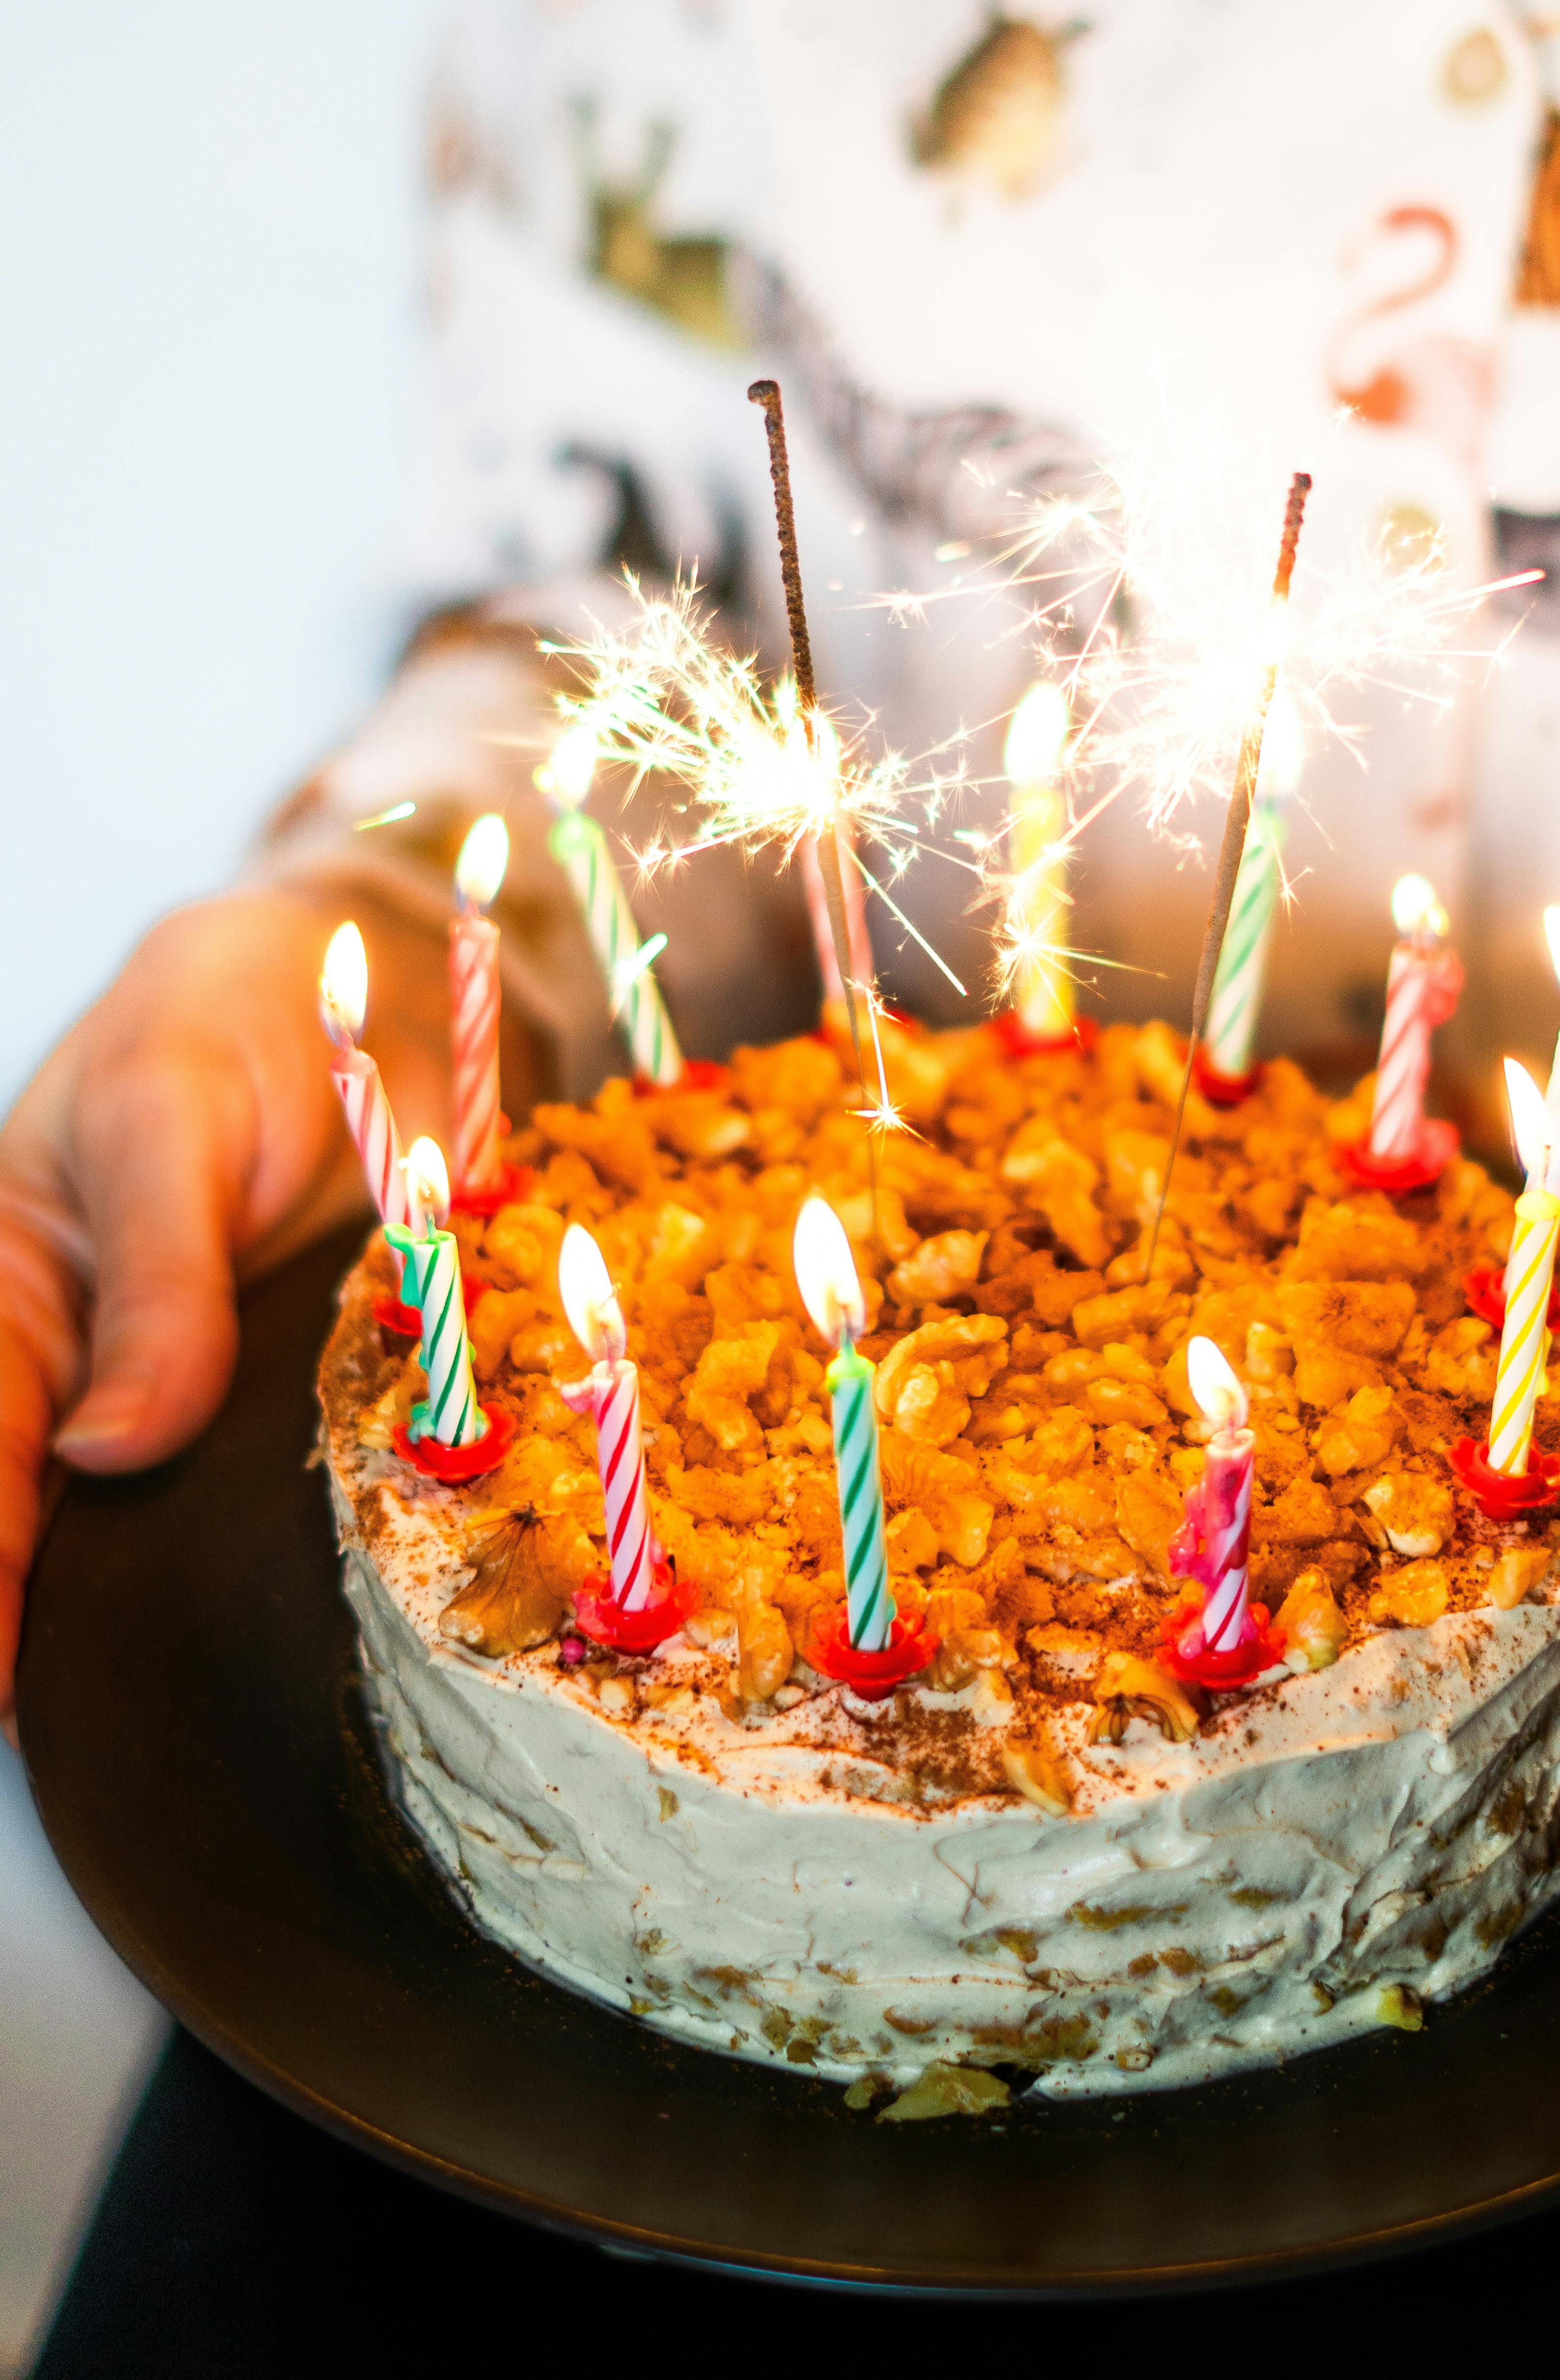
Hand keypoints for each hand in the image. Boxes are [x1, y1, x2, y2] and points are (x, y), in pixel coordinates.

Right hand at [0, 892, 455, 1722]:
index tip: (0, 1694)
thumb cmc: (225, 1023)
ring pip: (113, 1540)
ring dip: (114, 1634)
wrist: (352, 983)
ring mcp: (161, 1395)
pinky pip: (227, 1504)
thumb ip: (155, 1279)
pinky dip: (228, 1579)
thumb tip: (110, 1453)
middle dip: (21, 1632)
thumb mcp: (167, 1118)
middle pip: (19, 1523)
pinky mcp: (259, 1402)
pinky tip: (249, 1664)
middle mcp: (67, 1366)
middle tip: (41, 1741)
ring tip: (129, 1749)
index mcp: (8, 1295)